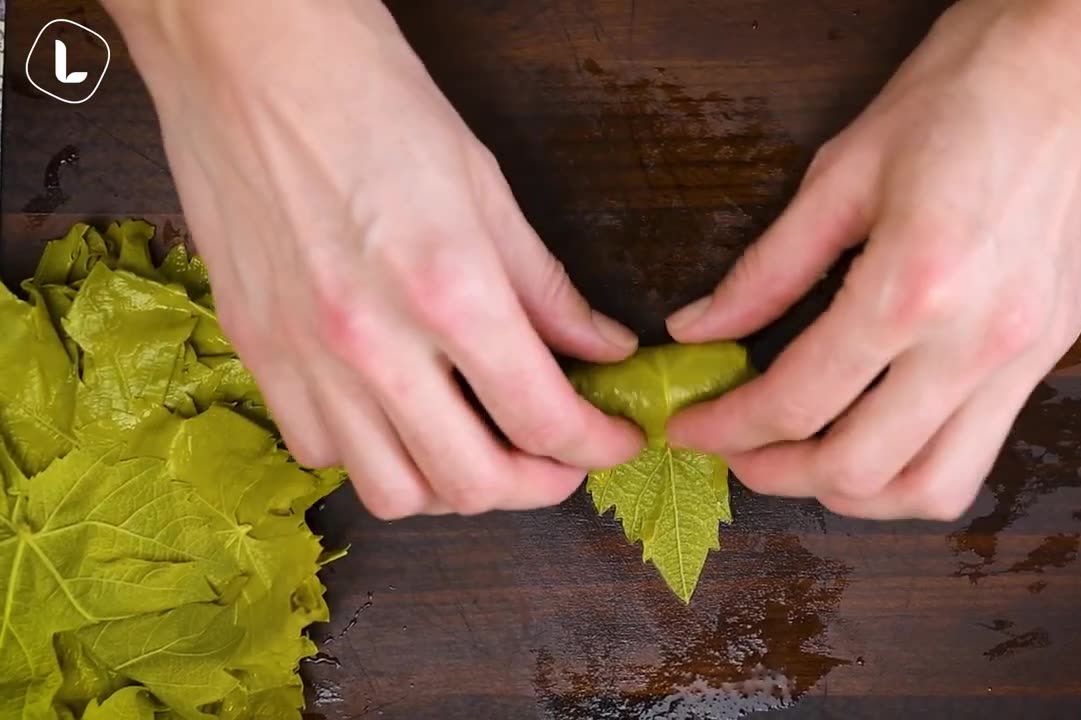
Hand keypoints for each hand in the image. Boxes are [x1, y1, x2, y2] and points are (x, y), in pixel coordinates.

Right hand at [106, 0, 643, 517]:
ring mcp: (305, 357)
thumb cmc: (371, 98)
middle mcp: (373, 343)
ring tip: (479, 443)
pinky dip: (373, 455)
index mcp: (449, 289)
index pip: (544, 418)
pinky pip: (322, 453)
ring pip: (393, 491)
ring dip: (453, 485)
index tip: (613, 440)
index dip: (598, 447)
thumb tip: (602, 348)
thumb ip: (548, 288)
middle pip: (473, 484)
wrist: (247, 55)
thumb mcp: (487, 186)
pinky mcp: (255, 353)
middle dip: (539, 485)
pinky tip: (398, 413)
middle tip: (560, 458)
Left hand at [664, 0, 1080, 519]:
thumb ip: (768, 266)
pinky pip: (980, 451)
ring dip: (856, 491)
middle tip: (738, 448)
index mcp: (913, 284)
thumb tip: (702, 325)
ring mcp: (1025, 356)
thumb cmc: (973, 82)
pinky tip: (878, 430)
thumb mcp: (846, 168)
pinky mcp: (1053, 351)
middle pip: (859, 469)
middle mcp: (976, 341)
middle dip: (779, 474)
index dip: (728, 427)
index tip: (693, 427)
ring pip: (932, 488)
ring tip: (806, 456)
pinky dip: (916, 467)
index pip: (798, 398)